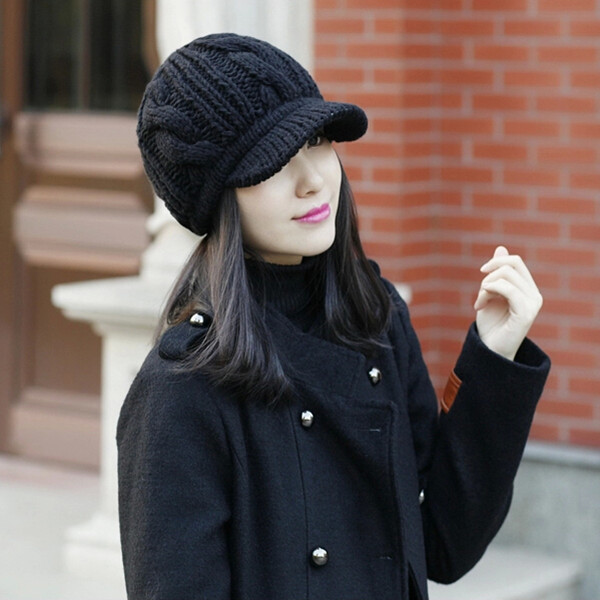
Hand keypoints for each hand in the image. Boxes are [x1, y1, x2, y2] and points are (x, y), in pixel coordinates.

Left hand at [474, 246, 542, 360]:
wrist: (489, 350)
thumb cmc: (490, 324)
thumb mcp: (490, 293)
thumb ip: (497, 273)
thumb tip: (501, 248)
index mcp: (528, 289)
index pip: (514, 261)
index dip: (495, 262)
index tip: (481, 275)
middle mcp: (534, 294)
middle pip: (511, 264)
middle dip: (489, 274)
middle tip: (480, 292)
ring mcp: (532, 304)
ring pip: (506, 275)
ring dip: (485, 286)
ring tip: (479, 304)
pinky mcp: (526, 313)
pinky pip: (508, 289)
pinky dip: (489, 291)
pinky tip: (479, 305)